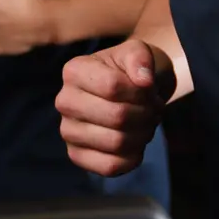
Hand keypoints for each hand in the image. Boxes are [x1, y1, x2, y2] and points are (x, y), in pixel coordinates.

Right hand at [56, 39, 170, 176]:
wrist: (128, 91)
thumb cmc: (129, 70)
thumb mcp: (137, 52)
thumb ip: (141, 58)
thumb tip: (144, 81)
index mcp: (74, 71)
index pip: (113, 87)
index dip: (142, 92)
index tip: (150, 89)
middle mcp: (64, 101)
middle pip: (117, 117)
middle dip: (146, 114)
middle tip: (154, 109)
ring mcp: (68, 131)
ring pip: (116, 143)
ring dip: (143, 135)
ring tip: (146, 124)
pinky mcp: (77, 156)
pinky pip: (110, 167)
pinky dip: (132, 157)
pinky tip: (136, 144)